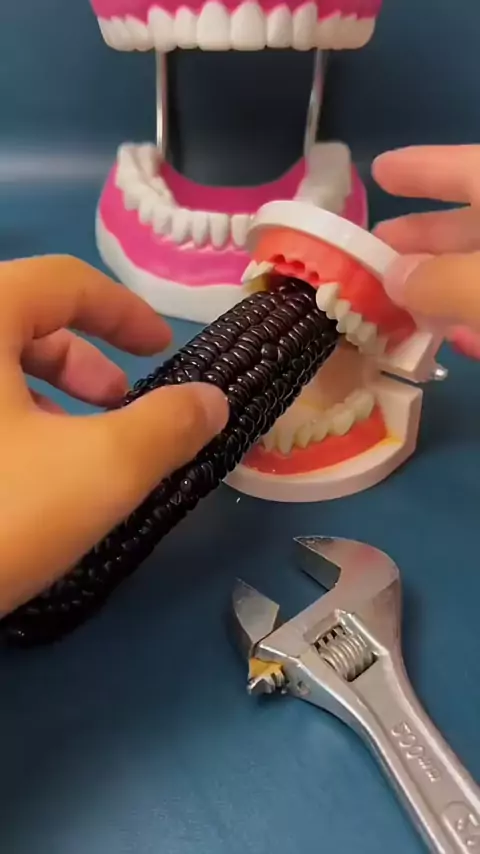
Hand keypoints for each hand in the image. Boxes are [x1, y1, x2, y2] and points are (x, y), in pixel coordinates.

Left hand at [0, 256, 228, 613]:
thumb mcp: (100, 470)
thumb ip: (169, 426)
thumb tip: (213, 399)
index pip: (64, 281)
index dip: (124, 312)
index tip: (161, 348)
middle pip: (19, 320)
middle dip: (81, 362)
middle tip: (118, 407)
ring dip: (40, 396)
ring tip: (70, 450)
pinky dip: (1, 422)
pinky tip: (15, 477)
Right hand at [372, 145, 479, 357]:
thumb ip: (435, 283)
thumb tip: (397, 278)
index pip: (465, 167)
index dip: (421, 169)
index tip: (379, 171)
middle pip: (477, 220)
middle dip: (425, 237)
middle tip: (377, 249)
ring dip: (447, 284)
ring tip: (400, 301)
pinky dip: (479, 314)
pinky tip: (457, 338)